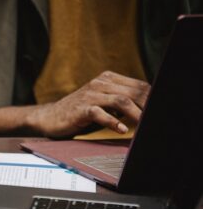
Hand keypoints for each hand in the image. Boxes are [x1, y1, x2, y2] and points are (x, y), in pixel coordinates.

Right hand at [30, 71, 149, 137]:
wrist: (50, 117)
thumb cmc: (78, 111)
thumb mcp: (101, 101)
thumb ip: (120, 101)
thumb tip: (144, 108)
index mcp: (107, 79)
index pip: (138, 85)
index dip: (151, 97)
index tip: (159, 109)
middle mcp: (99, 83)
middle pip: (132, 92)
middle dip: (147, 106)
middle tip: (155, 118)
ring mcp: (90, 95)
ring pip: (120, 101)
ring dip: (136, 114)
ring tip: (143, 125)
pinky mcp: (81, 109)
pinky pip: (100, 113)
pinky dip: (113, 122)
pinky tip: (122, 130)